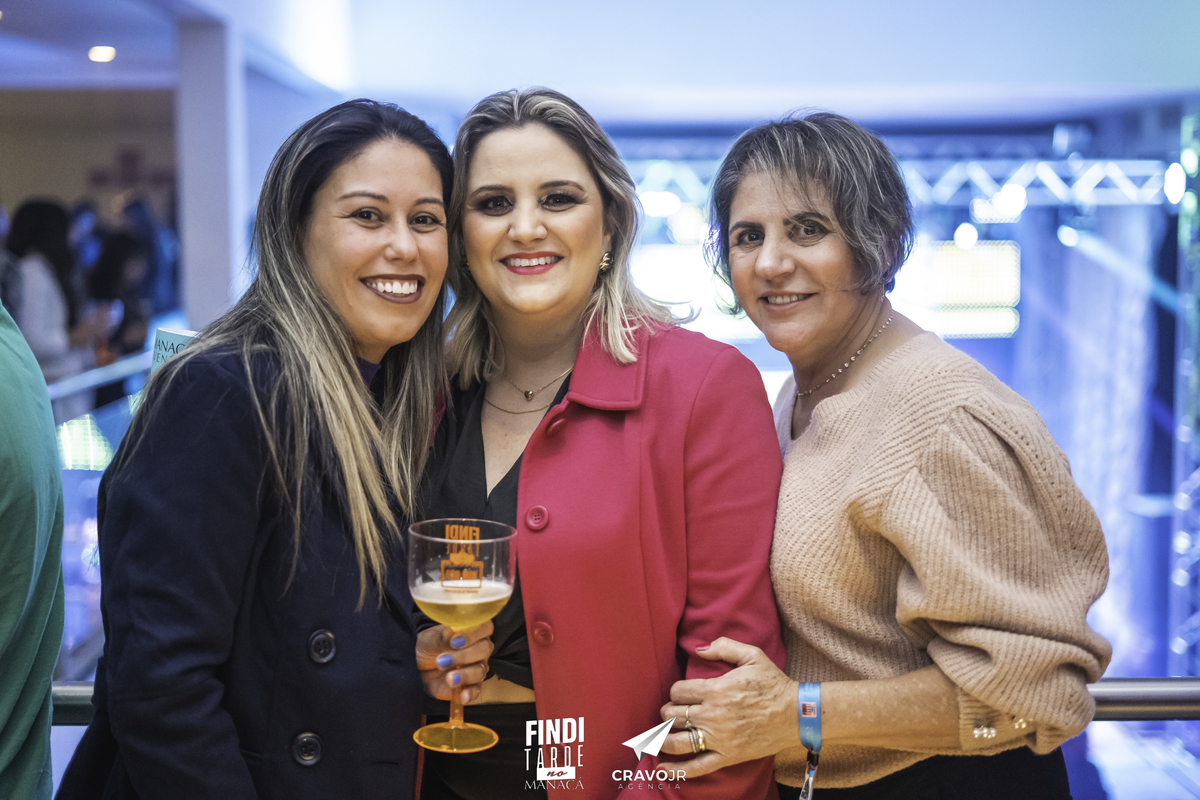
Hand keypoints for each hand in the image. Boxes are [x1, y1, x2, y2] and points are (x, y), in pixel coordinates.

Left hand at [416, 622, 494, 704]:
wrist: (417, 667)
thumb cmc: (426, 647)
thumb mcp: (429, 640)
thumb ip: (442, 637)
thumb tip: (452, 633)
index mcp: (471, 631)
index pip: (484, 627)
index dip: (473, 634)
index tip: (454, 641)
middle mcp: (478, 648)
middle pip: (485, 649)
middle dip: (464, 655)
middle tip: (443, 660)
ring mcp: (476, 667)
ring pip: (481, 670)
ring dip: (465, 674)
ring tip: (448, 678)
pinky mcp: (470, 685)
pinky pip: (477, 690)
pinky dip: (470, 693)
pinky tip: (462, 696)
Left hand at [659, 637, 799, 778]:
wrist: (796, 713)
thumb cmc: (774, 683)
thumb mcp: (752, 655)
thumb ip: (723, 647)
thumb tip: (699, 649)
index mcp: (716, 689)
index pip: (678, 692)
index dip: (675, 692)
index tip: (680, 694)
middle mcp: (713, 715)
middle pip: (674, 716)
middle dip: (668, 713)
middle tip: (670, 713)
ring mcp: (719, 738)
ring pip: (678, 741)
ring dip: (663, 738)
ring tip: (658, 737)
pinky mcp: (728, 756)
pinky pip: (698, 766)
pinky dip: (678, 769)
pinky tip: (663, 768)